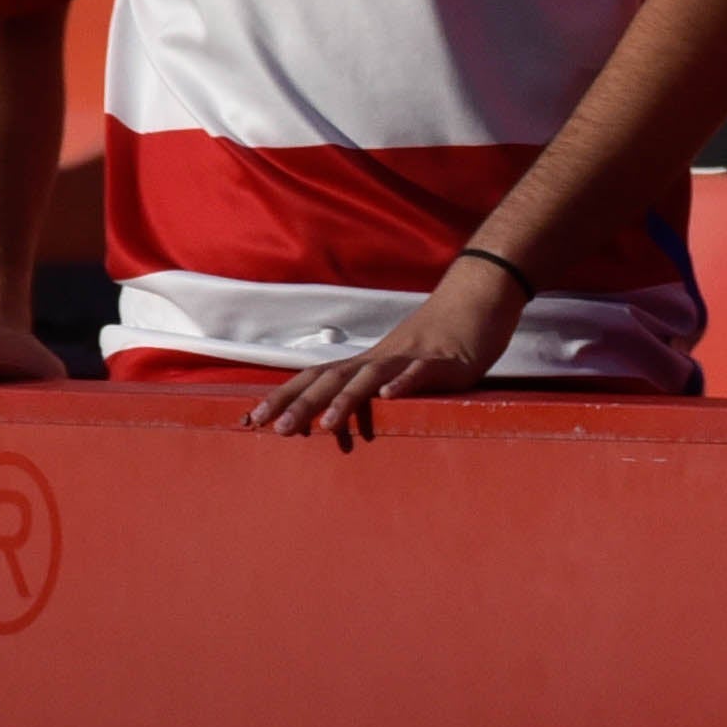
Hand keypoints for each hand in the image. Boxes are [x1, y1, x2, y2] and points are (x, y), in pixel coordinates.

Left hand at [249, 255, 524, 445]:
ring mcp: (409, 358)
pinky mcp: (443, 360)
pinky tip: (390, 398)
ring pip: (370, 378)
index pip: (314, 380)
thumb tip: (343, 418)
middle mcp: (379, 359)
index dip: (283, 398)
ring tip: (327, 425)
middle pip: (332, 380)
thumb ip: (375, 390)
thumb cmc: (439, 338)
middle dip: (300, 404)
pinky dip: (403, 384)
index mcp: (367, 364)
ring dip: (346, 400)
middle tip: (273, 429)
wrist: (477, 298)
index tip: (249, 420)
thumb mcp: (401, 367)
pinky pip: (420, 372)